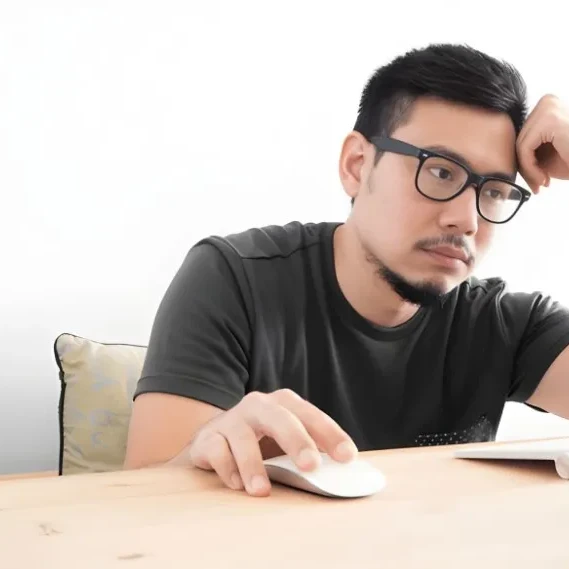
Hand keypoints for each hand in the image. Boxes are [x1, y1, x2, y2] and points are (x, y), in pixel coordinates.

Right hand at [187, 389, 357, 496]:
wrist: (213, 439)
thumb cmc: (261, 442)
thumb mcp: (286, 441)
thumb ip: (310, 451)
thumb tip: (343, 475)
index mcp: (284, 403)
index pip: (311, 415)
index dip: (331, 434)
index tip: (347, 457)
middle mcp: (258, 406)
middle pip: (279, 418)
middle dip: (297, 441)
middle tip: (311, 466)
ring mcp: (231, 420)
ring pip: (242, 436)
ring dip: (253, 464)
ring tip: (262, 491)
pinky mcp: (207, 437)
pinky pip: (216, 450)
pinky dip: (227, 468)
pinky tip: (236, 485)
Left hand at [516, 94, 568, 192]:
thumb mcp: (547, 155)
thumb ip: (528, 151)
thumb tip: (502, 157)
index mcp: (547, 106)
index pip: (523, 136)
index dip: (525, 161)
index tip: (537, 180)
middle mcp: (547, 101)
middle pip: (520, 139)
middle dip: (526, 166)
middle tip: (538, 185)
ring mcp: (548, 107)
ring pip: (520, 145)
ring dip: (528, 170)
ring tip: (542, 183)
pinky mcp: (549, 119)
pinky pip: (524, 148)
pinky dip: (530, 168)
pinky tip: (544, 179)